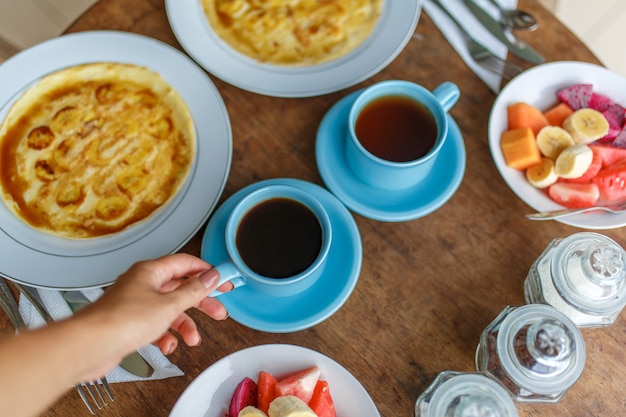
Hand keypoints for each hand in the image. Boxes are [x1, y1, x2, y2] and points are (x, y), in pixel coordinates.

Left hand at [78, 253, 229, 376]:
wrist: (90, 345)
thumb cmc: (121, 321)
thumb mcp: (169, 305)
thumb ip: (193, 291)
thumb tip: (210, 277)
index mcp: (151, 271)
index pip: (186, 263)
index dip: (207, 272)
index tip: (223, 280)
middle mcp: (142, 284)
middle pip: (180, 288)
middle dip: (201, 302)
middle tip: (218, 311)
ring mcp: (135, 303)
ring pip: (169, 310)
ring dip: (184, 325)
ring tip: (193, 338)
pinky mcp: (130, 323)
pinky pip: (155, 325)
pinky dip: (165, 336)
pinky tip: (167, 346)